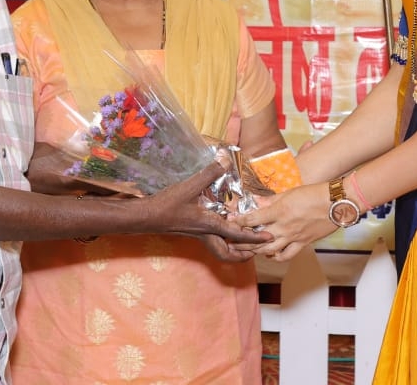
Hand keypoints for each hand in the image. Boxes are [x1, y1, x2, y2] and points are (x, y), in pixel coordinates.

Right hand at [139, 162, 271, 248]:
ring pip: (220, 250)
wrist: (147, 216)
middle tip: (256, 249)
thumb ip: (209, 173)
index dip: (254, 237)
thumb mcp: (190, 186)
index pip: (237, 235)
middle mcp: (206, 234)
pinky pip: (213, 241)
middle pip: (227, 254)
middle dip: (243, 255)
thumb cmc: (168, 204)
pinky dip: (223, 239)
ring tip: (244, 243)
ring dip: (233, 249)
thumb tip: (224, 160)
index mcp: (210, 225)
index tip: (268, 238)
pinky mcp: (193, 231)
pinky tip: (224, 227)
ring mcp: (199, 234)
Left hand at [231, 182, 333, 261]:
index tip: (230, 222)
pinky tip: (271, 255)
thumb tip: (258, 202)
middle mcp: (284, 227)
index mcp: (279, 211)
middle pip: (258, 239)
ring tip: (249, 250)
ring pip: (269, 251)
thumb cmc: (314, 193)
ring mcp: (293, 237)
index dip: (239, 222)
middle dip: (243, 241)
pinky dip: (276, 257)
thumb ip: (272, 200)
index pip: (253, 219)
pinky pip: (286, 255)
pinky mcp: (302, 244)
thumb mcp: (290, 192)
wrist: (335, 203)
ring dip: (257, 251)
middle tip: (234, 241)